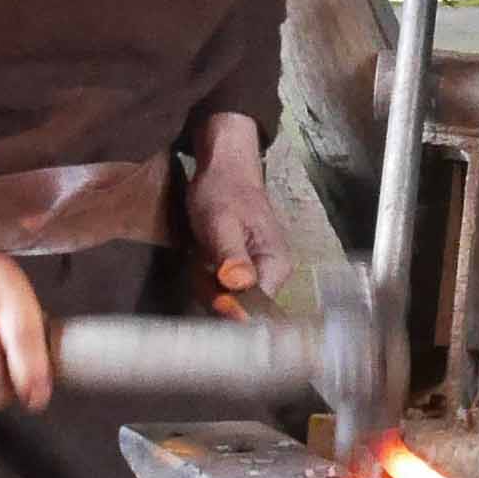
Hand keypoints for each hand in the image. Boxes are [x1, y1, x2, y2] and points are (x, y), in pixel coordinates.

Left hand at [185, 114, 288, 318]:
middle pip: (238, 308)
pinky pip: (220, 290)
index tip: (210, 283)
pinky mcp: (242, 272)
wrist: (223, 169)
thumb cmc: (222, 191)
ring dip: (204, 283)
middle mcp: (272, 275)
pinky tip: (202, 256)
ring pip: (225, 301)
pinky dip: (205, 277)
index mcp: (276, 266)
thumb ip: (231, 256)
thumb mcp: (221, 224)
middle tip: (202, 259)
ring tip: (202, 253)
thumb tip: (240, 285)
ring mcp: (257, 274)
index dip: (229, 305)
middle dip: (212, 291)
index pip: (255, 308)